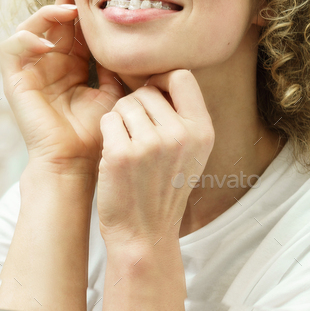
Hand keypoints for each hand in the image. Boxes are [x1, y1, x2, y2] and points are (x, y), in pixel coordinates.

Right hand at [0, 0, 124, 175]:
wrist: (76, 162)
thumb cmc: (97, 134)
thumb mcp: (115, 91)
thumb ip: (118, 64)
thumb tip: (137, 39)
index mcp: (73, 65)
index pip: (76, 25)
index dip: (81, 0)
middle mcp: (49, 63)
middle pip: (52, 17)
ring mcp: (30, 71)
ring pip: (30, 25)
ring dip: (47, 13)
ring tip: (68, 12)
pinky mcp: (14, 81)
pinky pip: (11, 47)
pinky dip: (26, 37)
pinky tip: (47, 40)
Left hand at [96, 70, 214, 246]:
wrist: (144, 234)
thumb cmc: (162, 190)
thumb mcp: (190, 153)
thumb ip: (182, 117)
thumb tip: (160, 77)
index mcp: (202, 131)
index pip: (182, 76)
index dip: (162, 79)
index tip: (152, 95)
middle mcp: (180, 135)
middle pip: (147, 90)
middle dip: (136, 106)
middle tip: (136, 136)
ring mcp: (150, 144)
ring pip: (124, 104)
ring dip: (120, 121)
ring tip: (128, 148)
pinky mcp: (121, 153)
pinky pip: (108, 120)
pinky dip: (107, 133)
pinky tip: (115, 155)